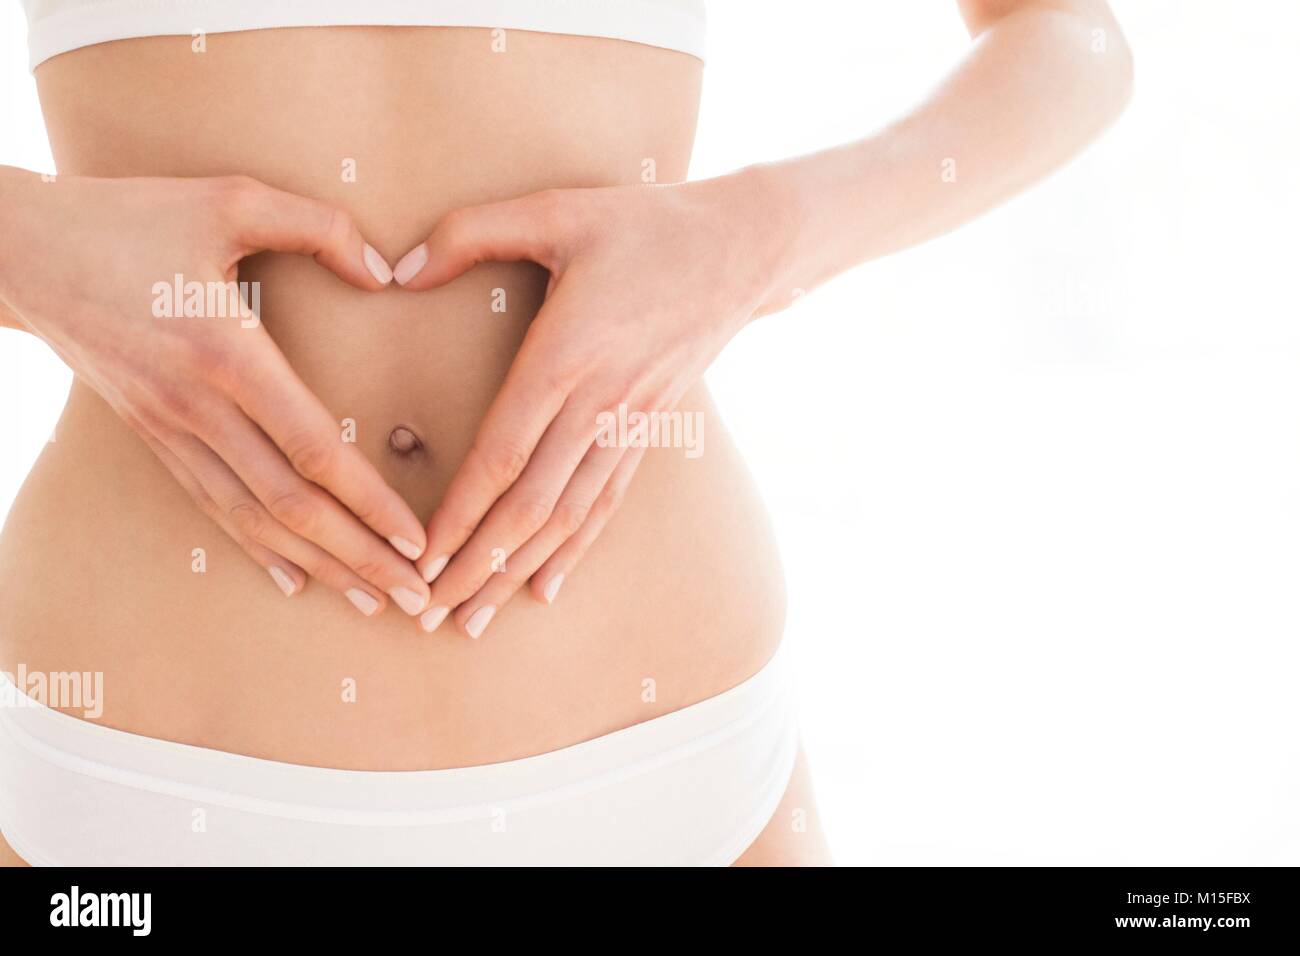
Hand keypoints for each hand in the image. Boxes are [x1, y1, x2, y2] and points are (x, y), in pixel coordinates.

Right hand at [0, 172, 431, 616]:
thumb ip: (318, 227)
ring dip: (318, 566)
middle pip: (291, 505)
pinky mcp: (152, 436)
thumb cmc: (131, 217)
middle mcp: (198, 408)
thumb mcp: (229, 198)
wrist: (18, 252)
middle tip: (416, 600)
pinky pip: (212, 505)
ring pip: (253, 518)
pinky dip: (257, 547)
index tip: (418, 539)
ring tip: (372, 601)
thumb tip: (386, 273)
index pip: (314, 449)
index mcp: (226, 354)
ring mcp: (170, 430)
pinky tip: (293, 578)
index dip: (370, 502)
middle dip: (359, 557)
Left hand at [392, 170, 785, 635]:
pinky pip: (606, 504)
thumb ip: (468, 232)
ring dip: (517, 573)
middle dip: (476, 565)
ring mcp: (629, 425)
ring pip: (567, 518)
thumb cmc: (644, 224)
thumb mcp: (555, 208)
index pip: (503, 453)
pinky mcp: (647, 431)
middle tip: (430, 615)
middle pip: (530, 505)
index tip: (420, 557)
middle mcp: (599, 404)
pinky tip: (545, 589)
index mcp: (567, 355)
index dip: (459, 512)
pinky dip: (574, 551)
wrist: (745, 246)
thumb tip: (395, 270)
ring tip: (474, 618)